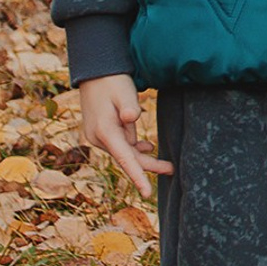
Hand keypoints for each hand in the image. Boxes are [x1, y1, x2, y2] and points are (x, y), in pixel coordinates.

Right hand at [78, 74, 172, 197]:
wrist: (94, 73)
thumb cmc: (112, 81)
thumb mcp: (124, 91)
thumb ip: (129, 106)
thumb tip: (132, 119)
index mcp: (105, 131)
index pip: (124, 158)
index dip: (137, 176)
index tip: (147, 192)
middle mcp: (99, 138)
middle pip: (127, 158)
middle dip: (148, 166)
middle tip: (172, 169)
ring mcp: (98, 136)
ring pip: (124, 152)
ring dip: (142, 156)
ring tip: (166, 162)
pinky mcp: (102, 132)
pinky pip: (120, 144)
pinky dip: (133, 147)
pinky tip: (146, 147)